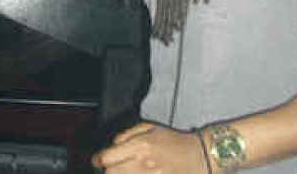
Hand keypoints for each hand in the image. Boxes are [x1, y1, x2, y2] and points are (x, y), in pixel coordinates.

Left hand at [92, 122, 207, 172]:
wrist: (198, 156)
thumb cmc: (174, 141)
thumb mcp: (150, 127)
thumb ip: (127, 135)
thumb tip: (112, 145)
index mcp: (140, 145)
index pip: (107, 157)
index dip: (98, 160)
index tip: (97, 160)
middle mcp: (143, 164)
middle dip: (109, 170)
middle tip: (113, 167)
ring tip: (125, 170)